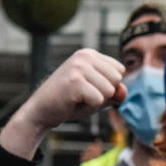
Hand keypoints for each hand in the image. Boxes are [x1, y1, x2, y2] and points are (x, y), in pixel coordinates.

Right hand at [0, 49, 126, 158]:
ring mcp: (78, 67)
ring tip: (78, 98)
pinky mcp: (74, 81)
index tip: (88, 88)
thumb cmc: (71, 102)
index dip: (108, 86)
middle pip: (117, 79)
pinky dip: (89, 107)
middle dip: (104, 93)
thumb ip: (116, 92)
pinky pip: (99, 100)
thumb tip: (123, 90)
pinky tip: (73, 102)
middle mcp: (84, 56)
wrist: (41, 110)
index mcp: (90, 54)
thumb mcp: (99, 96)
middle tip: (83, 95)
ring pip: (110, 90)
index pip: (120, 70)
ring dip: (96, 101)